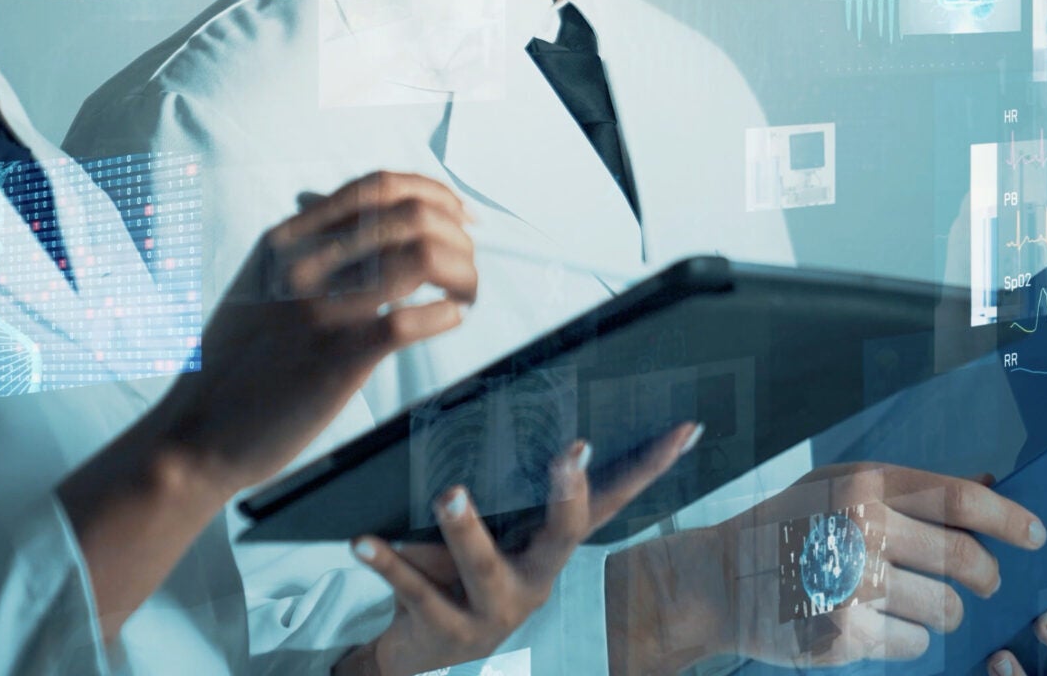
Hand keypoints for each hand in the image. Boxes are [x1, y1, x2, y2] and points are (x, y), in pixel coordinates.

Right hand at [156, 170, 477, 493]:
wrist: (193, 436)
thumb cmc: (234, 363)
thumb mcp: (256, 283)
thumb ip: (297, 245)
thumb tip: (323, 202)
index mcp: (287, 238)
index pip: (377, 186)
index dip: (433, 192)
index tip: (461, 214)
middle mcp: (305, 263)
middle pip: (410, 214)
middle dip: (457, 233)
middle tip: (467, 262)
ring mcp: (321, 309)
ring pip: (421, 258)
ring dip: (462, 272)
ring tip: (466, 293)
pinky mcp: (337, 358)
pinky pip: (409, 319)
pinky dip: (444, 315)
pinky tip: (449, 321)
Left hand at [336, 423, 703, 675]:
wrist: (421, 649)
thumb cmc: (462, 566)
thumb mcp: (495, 523)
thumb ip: (506, 477)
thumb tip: (515, 398)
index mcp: (551, 543)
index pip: (610, 499)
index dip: (649, 467)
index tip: (681, 428)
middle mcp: (536, 577)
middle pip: (563, 535)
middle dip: (566, 495)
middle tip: (566, 453)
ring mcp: (494, 609)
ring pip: (485, 567)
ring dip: (466, 529)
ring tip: (449, 492)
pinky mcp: (446, 629)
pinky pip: (416, 590)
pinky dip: (389, 562)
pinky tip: (365, 539)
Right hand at [606, 464, 1046, 672]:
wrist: (723, 575)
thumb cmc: (790, 523)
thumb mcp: (838, 484)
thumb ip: (907, 488)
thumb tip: (989, 482)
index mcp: (862, 483)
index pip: (958, 497)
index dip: (1007, 519)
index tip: (1036, 535)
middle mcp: (860, 527)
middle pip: (965, 560)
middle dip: (986, 576)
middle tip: (985, 581)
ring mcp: (852, 583)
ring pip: (946, 610)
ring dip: (943, 611)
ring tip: (912, 600)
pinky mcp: (845, 634)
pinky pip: (915, 645)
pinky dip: (908, 639)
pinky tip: (877, 622)